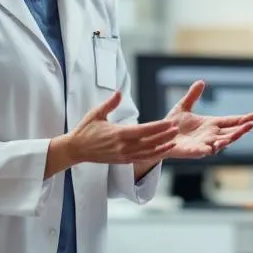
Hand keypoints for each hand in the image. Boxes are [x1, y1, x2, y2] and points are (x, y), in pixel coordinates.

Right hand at [59, 92, 177, 166]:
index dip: (158, 127)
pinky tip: (163, 151)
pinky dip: (154, 156)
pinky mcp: (123, 161)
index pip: (143, 130)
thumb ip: (109, 103)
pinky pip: (142, 159)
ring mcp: (123, 155)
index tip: (169, 123)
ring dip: (162, 146)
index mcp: (118, 134)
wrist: (76, 150)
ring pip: (147, 152)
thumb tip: (119, 92)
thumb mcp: (96, 113)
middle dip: (164, 136)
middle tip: (176, 129)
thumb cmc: (85, 130)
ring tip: (174, 140)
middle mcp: (123, 146)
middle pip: (149, 142)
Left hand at [163, 81, 252, 158]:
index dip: (242, 119)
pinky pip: (202, 151)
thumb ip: (192, 96)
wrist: (159, 137)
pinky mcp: (192, 151)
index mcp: (210, 124)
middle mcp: (210, 135)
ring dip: (229, 139)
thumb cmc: (172, 124)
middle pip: (230, 133)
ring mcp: (203, 144)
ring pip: (220, 143)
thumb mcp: (183, 107)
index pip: (230, 121)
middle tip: (251, 125)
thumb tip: (201, 81)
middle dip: (241, 130)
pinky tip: (213, 147)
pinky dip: (207, 149)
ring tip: (237, 134)